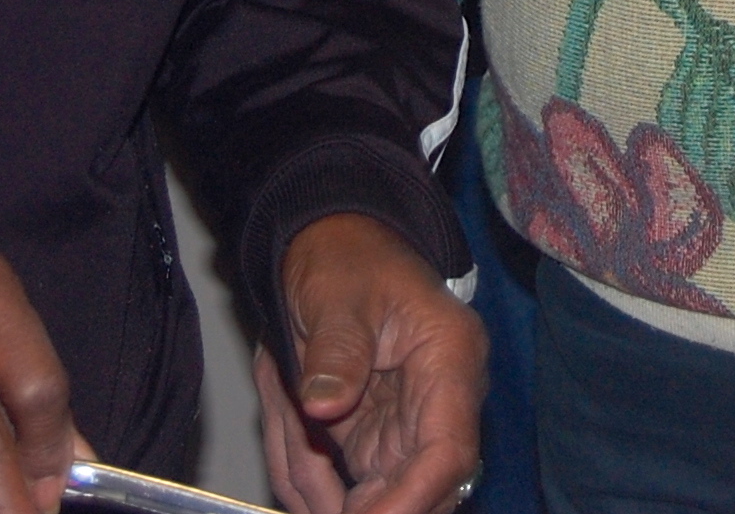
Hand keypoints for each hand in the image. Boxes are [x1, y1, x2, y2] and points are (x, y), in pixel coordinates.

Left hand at [256, 213, 484, 513]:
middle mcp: (439, 400)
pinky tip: (288, 422)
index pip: (448, 451)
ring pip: (372, 495)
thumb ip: (337, 348)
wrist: (334, 247)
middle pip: (416, 488)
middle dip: (361, 504)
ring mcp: (406, 426)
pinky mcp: (376, 440)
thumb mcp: (338, 291)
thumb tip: (323, 405)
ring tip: (285, 406)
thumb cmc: (347, 259)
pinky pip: (342, 484)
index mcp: (449, 356)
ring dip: (316, 479)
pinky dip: (307, 474)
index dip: (410, 500)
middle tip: (309, 484)